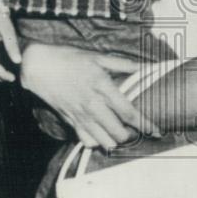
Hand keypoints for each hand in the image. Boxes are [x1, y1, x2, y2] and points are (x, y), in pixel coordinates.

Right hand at [19, 42, 159, 149]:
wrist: (39, 66)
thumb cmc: (70, 58)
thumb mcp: (98, 56)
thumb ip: (124, 65)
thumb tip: (146, 66)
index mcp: (102, 86)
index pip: (128, 112)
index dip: (145, 124)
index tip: (157, 131)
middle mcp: (92, 104)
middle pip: (118, 132)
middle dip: (131, 135)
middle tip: (136, 129)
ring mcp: (80, 115)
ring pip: (104, 140)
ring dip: (116, 140)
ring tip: (121, 133)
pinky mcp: (70, 121)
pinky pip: (87, 140)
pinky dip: (97, 141)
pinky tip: (102, 134)